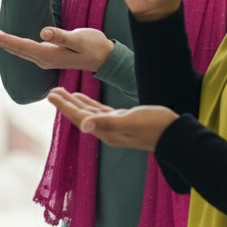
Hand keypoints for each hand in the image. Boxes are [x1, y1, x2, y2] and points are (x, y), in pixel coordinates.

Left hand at [0, 23, 114, 72]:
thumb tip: (43, 33)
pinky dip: (9, 41)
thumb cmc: (94, 46)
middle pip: (12, 48)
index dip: (2, 39)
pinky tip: (2, 37)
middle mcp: (41, 59)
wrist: (105, 58)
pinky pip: (22, 47)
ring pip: (15, 48)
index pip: (20, 45)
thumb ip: (62, 36)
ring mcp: (43, 58)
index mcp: (47, 55)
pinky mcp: (46, 54)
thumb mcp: (80, 39)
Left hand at [48, 88, 177, 151]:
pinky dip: (89, 104)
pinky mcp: (123, 120)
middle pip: (80, 115)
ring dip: (75, 102)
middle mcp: (106, 130)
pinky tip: (82, 98)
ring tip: (61, 92)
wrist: (176, 135)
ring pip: (88, 112)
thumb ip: (106, 123)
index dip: (64, 106)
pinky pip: (100, 111)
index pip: (79, 117)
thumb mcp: (129, 122)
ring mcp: (115, 126)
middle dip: (65, 103)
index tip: (50, 94)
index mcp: (105, 131)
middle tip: (51, 91)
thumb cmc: (154, 127)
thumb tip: (83, 126)